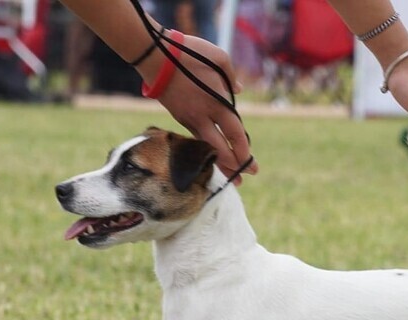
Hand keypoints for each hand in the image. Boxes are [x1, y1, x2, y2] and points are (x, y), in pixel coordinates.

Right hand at [138, 35, 257, 183]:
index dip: (244, 151)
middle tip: (244, 179)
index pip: (235, 133)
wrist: (155, 55)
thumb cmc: (190, 53)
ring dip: (218, 162)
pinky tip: (211, 154)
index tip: (252, 165)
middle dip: (233, 166)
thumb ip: (232, 78)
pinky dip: (204, 148)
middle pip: (219, 149)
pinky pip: (196, 137)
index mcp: (218, 102)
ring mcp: (188, 118)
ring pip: (206, 147)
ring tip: (230, 175)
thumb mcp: (219, 58)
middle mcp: (203, 116)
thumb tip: (238, 90)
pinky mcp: (178, 116)